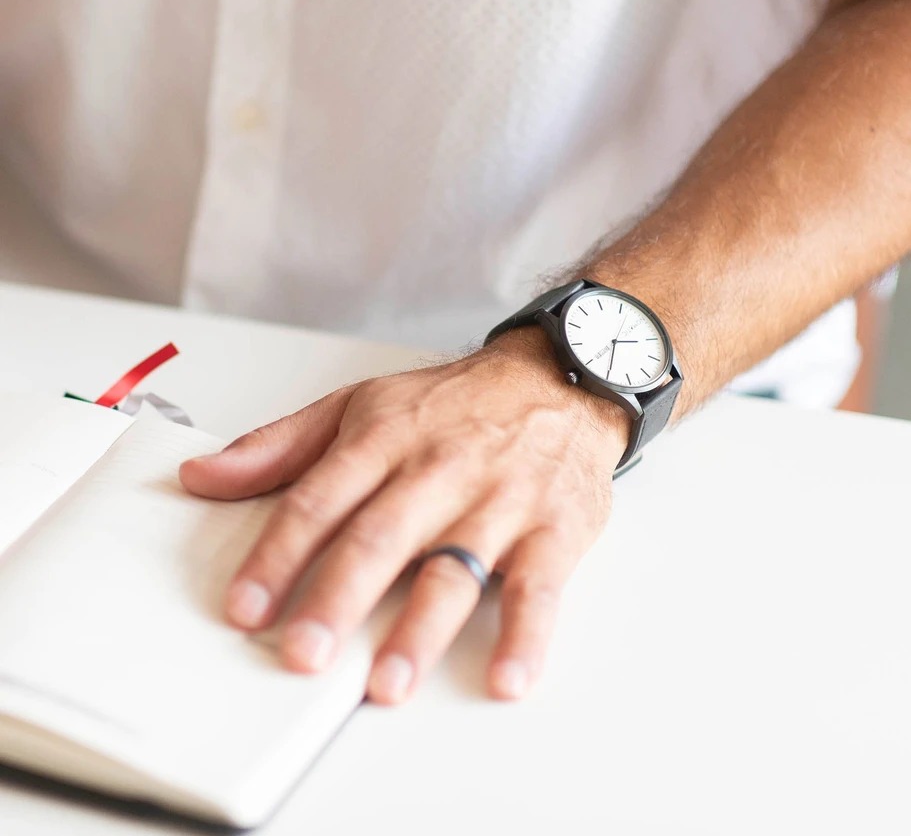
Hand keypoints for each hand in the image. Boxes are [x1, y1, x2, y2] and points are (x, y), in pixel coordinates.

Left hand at [178, 329, 628, 703]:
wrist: (556, 380)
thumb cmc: (456, 403)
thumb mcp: (361, 405)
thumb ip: (281, 446)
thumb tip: (203, 475)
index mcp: (386, 440)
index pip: (321, 499)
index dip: (279, 554)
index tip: (245, 606)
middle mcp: (440, 471)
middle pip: (382, 536)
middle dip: (340, 597)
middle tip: (305, 652)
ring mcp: (499, 502)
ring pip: (454, 567)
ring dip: (421, 628)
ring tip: (386, 682)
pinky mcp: (553, 530)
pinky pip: (539, 587)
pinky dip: (526, 634)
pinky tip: (507, 676)